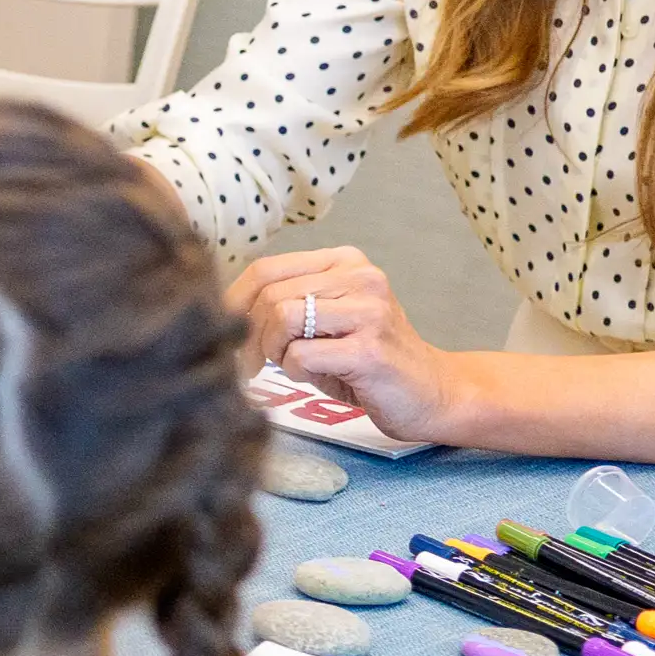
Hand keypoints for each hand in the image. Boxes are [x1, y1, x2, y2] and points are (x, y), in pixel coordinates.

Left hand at [236, 244, 461, 445]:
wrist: (432, 394)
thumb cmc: (366, 362)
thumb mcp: (324, 322)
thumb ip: (285, 306)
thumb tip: (222, 312)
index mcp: (344, 261)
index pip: (266, 268)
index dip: (233, 303)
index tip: (226, 334)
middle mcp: (359, 276)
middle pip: (270, 294)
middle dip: (251, 336)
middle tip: (255, 365)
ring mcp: (369, 310)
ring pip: (283, 317)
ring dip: (274, 351)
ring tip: (292, 367)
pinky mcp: (370, 349)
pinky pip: (302, 353)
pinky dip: (297, 371)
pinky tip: (317, 377)